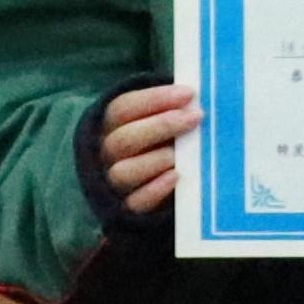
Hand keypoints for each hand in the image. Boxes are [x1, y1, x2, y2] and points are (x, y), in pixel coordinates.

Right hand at [99, 84, 199, 217]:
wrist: (150, 186)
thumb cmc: (158, 143)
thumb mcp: (158, 123)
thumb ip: (171, 110)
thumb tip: (197, 98)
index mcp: (110, 125)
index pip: (123, 108)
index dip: (154, 100)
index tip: (188, 94)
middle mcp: (106, 153)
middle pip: (123, 140)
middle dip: (161, 126)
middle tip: (195, 117)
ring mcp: (113, 182)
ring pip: (123, 171)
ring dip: (155, 160)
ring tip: (181, 153)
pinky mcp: (126, 209)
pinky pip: (135, 202)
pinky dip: (155, 189)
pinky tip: (176, 177)